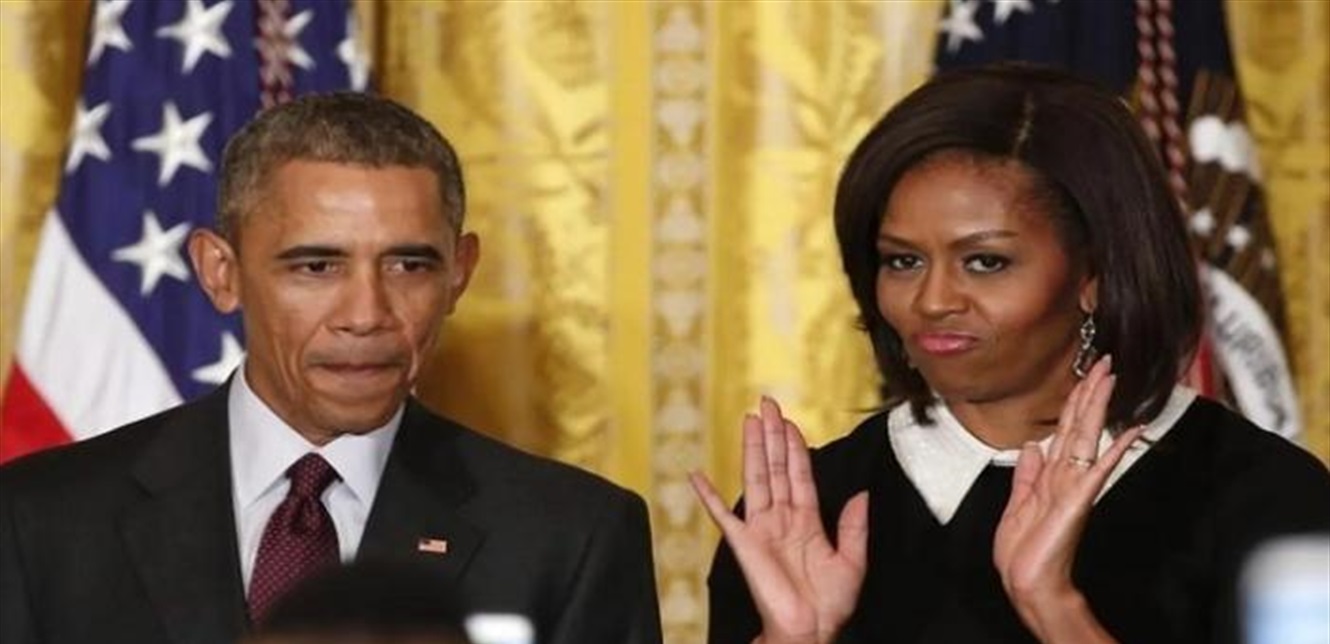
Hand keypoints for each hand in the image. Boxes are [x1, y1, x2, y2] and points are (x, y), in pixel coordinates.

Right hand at [690, 397, 868, 643]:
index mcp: (807, 521)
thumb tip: (862, 494)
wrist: (809, 631)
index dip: (795, 447)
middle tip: (768, 404)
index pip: (799, 474)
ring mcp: (761, 528)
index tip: (791, 421)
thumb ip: (855, 526)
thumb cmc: (829, 605)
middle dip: (773, 434)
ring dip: (752, 449)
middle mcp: (782, 518)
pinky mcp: (744, 543)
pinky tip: (697, 476)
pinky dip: (708, 495)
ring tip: (750, 420)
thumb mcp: (852, 561)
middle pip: (775, 467)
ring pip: (756, 479)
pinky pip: (722, 515)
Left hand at [993, 356, 1143, 641]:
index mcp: (1051, 475)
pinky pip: (1099, 469)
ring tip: (1112, 378)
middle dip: (1091, 391)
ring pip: (1088, 436)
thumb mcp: (1017, 504)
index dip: (1074, 399)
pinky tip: (1131, 430)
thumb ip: (1027, 474)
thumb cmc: (1024, 551)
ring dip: (1099, 406)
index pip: (1065, 428)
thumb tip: (1032, 445)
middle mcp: (1067, 475)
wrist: (1028, 581)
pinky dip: (1115, 449)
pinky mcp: (1079, 501)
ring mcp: (1075, 486)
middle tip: (1105, 361)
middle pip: (1080, 424)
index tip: (1085, 374)